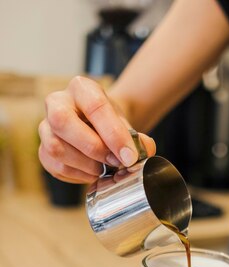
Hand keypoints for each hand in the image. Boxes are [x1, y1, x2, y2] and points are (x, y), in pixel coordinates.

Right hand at [38, 76, 155, 183]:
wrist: (96, 128)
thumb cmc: (109, 124)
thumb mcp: (126, 124)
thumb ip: (137, 138)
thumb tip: (145, 150)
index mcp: (81, 89)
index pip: (95, 106)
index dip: (114, 134)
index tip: (130, 156)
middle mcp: (56, 102)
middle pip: (62, 122)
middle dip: (93, 148)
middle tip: (114, 162)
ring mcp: (45, 126)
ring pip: (56, 148)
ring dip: (85, 165)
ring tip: (103, 168)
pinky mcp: (42, 150)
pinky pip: (56, 166)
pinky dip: (78, 175)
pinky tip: (92, 173)